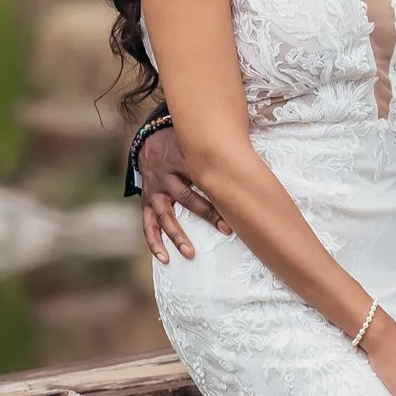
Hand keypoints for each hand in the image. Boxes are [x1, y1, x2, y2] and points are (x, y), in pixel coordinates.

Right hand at [138, 127, 224, 262]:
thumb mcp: (198, 140)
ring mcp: (154, 191)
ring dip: (176, 236)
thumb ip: (219, 147)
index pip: (204, 177)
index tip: (237, 206)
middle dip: (207, 215)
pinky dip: (154, 242)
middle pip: (186, 198)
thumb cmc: (182, 142)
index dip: (220, 192)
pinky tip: (164, 257)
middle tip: (225, 230)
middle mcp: (166, 177)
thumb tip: (249, 157)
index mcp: (182, 160)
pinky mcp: (146, 201)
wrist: (150, 138)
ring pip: (164, 216)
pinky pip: (148, 224)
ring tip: (189, 253)